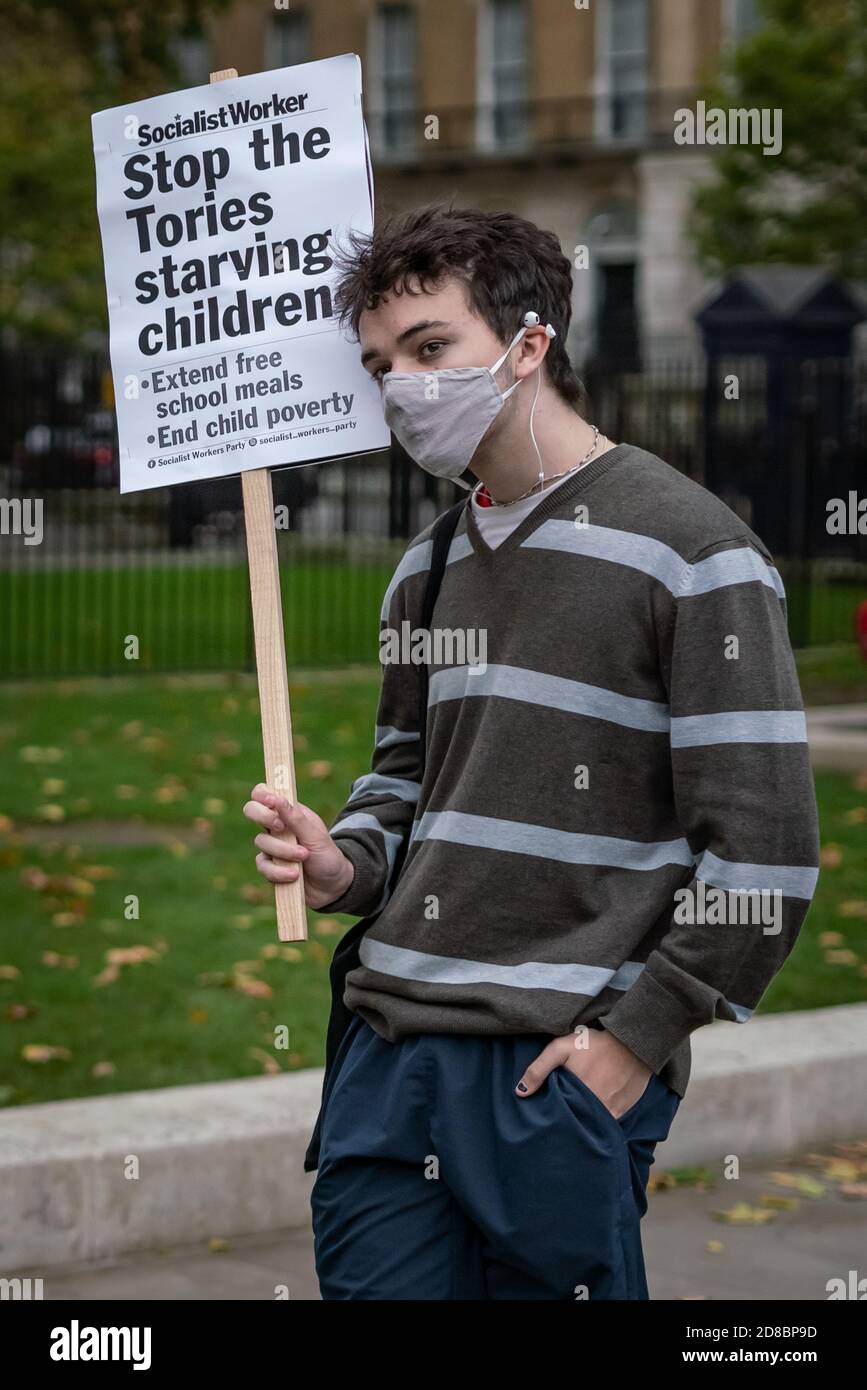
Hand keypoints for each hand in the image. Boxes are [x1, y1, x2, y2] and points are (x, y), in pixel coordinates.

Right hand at [242, 784, 354, 909]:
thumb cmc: (327, 856)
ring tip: (304, 856)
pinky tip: (294, 875)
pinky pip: (263, 866)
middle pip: (251, 810)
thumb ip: (297, 818)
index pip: (265, 793)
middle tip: (280, 826)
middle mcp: (276, 827)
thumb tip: (278, 799)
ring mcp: (271, 847)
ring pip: (261, 841)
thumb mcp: (316, 836)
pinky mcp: (269, 867)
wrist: (332, 887)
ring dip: (283, 850)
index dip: (263, 794)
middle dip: (263, 816)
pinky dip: (279, 871)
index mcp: (289, 813)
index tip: (273, 802)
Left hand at [514, 1026, 651, 1119]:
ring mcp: (612, 1115)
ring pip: (592, 1125)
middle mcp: (597, 1113)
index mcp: (579, 1099)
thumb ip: (539, 1069)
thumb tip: (520, 1092)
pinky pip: (608, 1123)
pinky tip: (594, 1108)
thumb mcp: (562, 1048)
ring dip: (584, 1121)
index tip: (548, 1113)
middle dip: (568, 1121)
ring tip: (577, 1110)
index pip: (560, 1119)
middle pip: (576, 1124)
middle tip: (562, 1111)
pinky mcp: (624, 1113)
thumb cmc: (595, 1044)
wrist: (632, 1042)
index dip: (553, 1117)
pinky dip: (600, 1119)